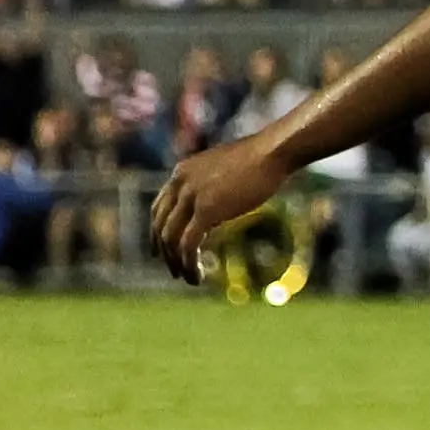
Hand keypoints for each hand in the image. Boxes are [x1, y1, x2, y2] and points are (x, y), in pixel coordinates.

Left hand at [150, 138, 293, 282]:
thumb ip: (213, 187)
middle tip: (173, 269)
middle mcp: (179, 183)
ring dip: (176, 262)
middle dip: (164, 251)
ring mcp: (191, 196)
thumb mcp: (226, 171)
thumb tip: (216, 208)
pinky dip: (189, 262)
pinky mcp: (206, 210)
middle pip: (160, 224)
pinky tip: (197, 275)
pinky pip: (188, 243)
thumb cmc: (261, 158)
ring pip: (171, 237)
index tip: (162, 248)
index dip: (157, 231)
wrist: (272, 152)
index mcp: (181, 172)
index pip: (159, 206)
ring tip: (187, 277)